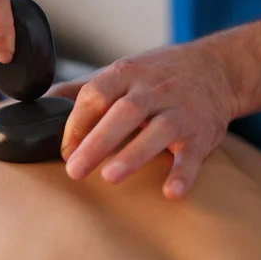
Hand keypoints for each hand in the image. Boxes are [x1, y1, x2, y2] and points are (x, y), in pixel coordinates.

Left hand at [48, 42, 237, 198]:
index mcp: (126, 73)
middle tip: (75, 170)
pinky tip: (171, 191)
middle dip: (97, 142)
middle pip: (123, 113)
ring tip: (111, 177)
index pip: (96, 94)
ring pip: (158, 130)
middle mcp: (153, 89)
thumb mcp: (121, 71)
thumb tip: (44, 104)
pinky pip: (193, 153)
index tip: (64, 149)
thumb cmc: (156, 75)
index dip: (77, 122)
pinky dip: (183, 172)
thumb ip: (84, 89)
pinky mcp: (202, 131)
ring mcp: (180, 109)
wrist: (216, 68)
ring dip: (134, 154)